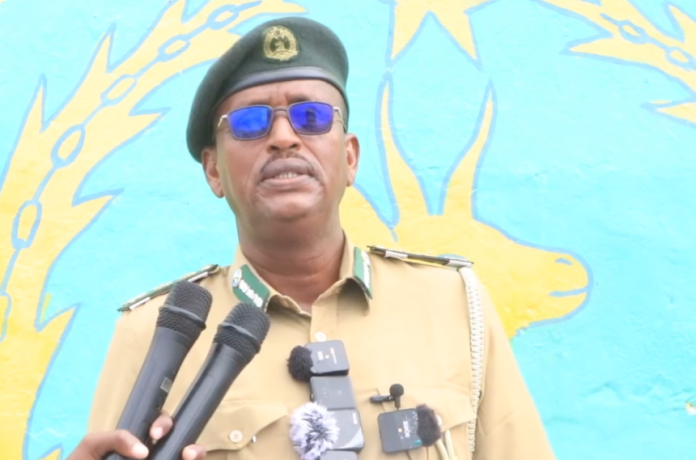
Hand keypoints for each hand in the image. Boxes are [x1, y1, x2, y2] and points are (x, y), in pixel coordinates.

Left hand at [66, 413, 205, 459]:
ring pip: (191, 457)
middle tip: (174, 448)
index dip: (164, 424)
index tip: (155, 434)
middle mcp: (155, 456)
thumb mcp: (93, 447)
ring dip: (196, 453)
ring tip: (189, 455)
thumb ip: (116, 438)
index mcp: (138, 445)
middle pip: (181, 441)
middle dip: (184, 437)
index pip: (161, 427)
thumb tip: (144, 451)